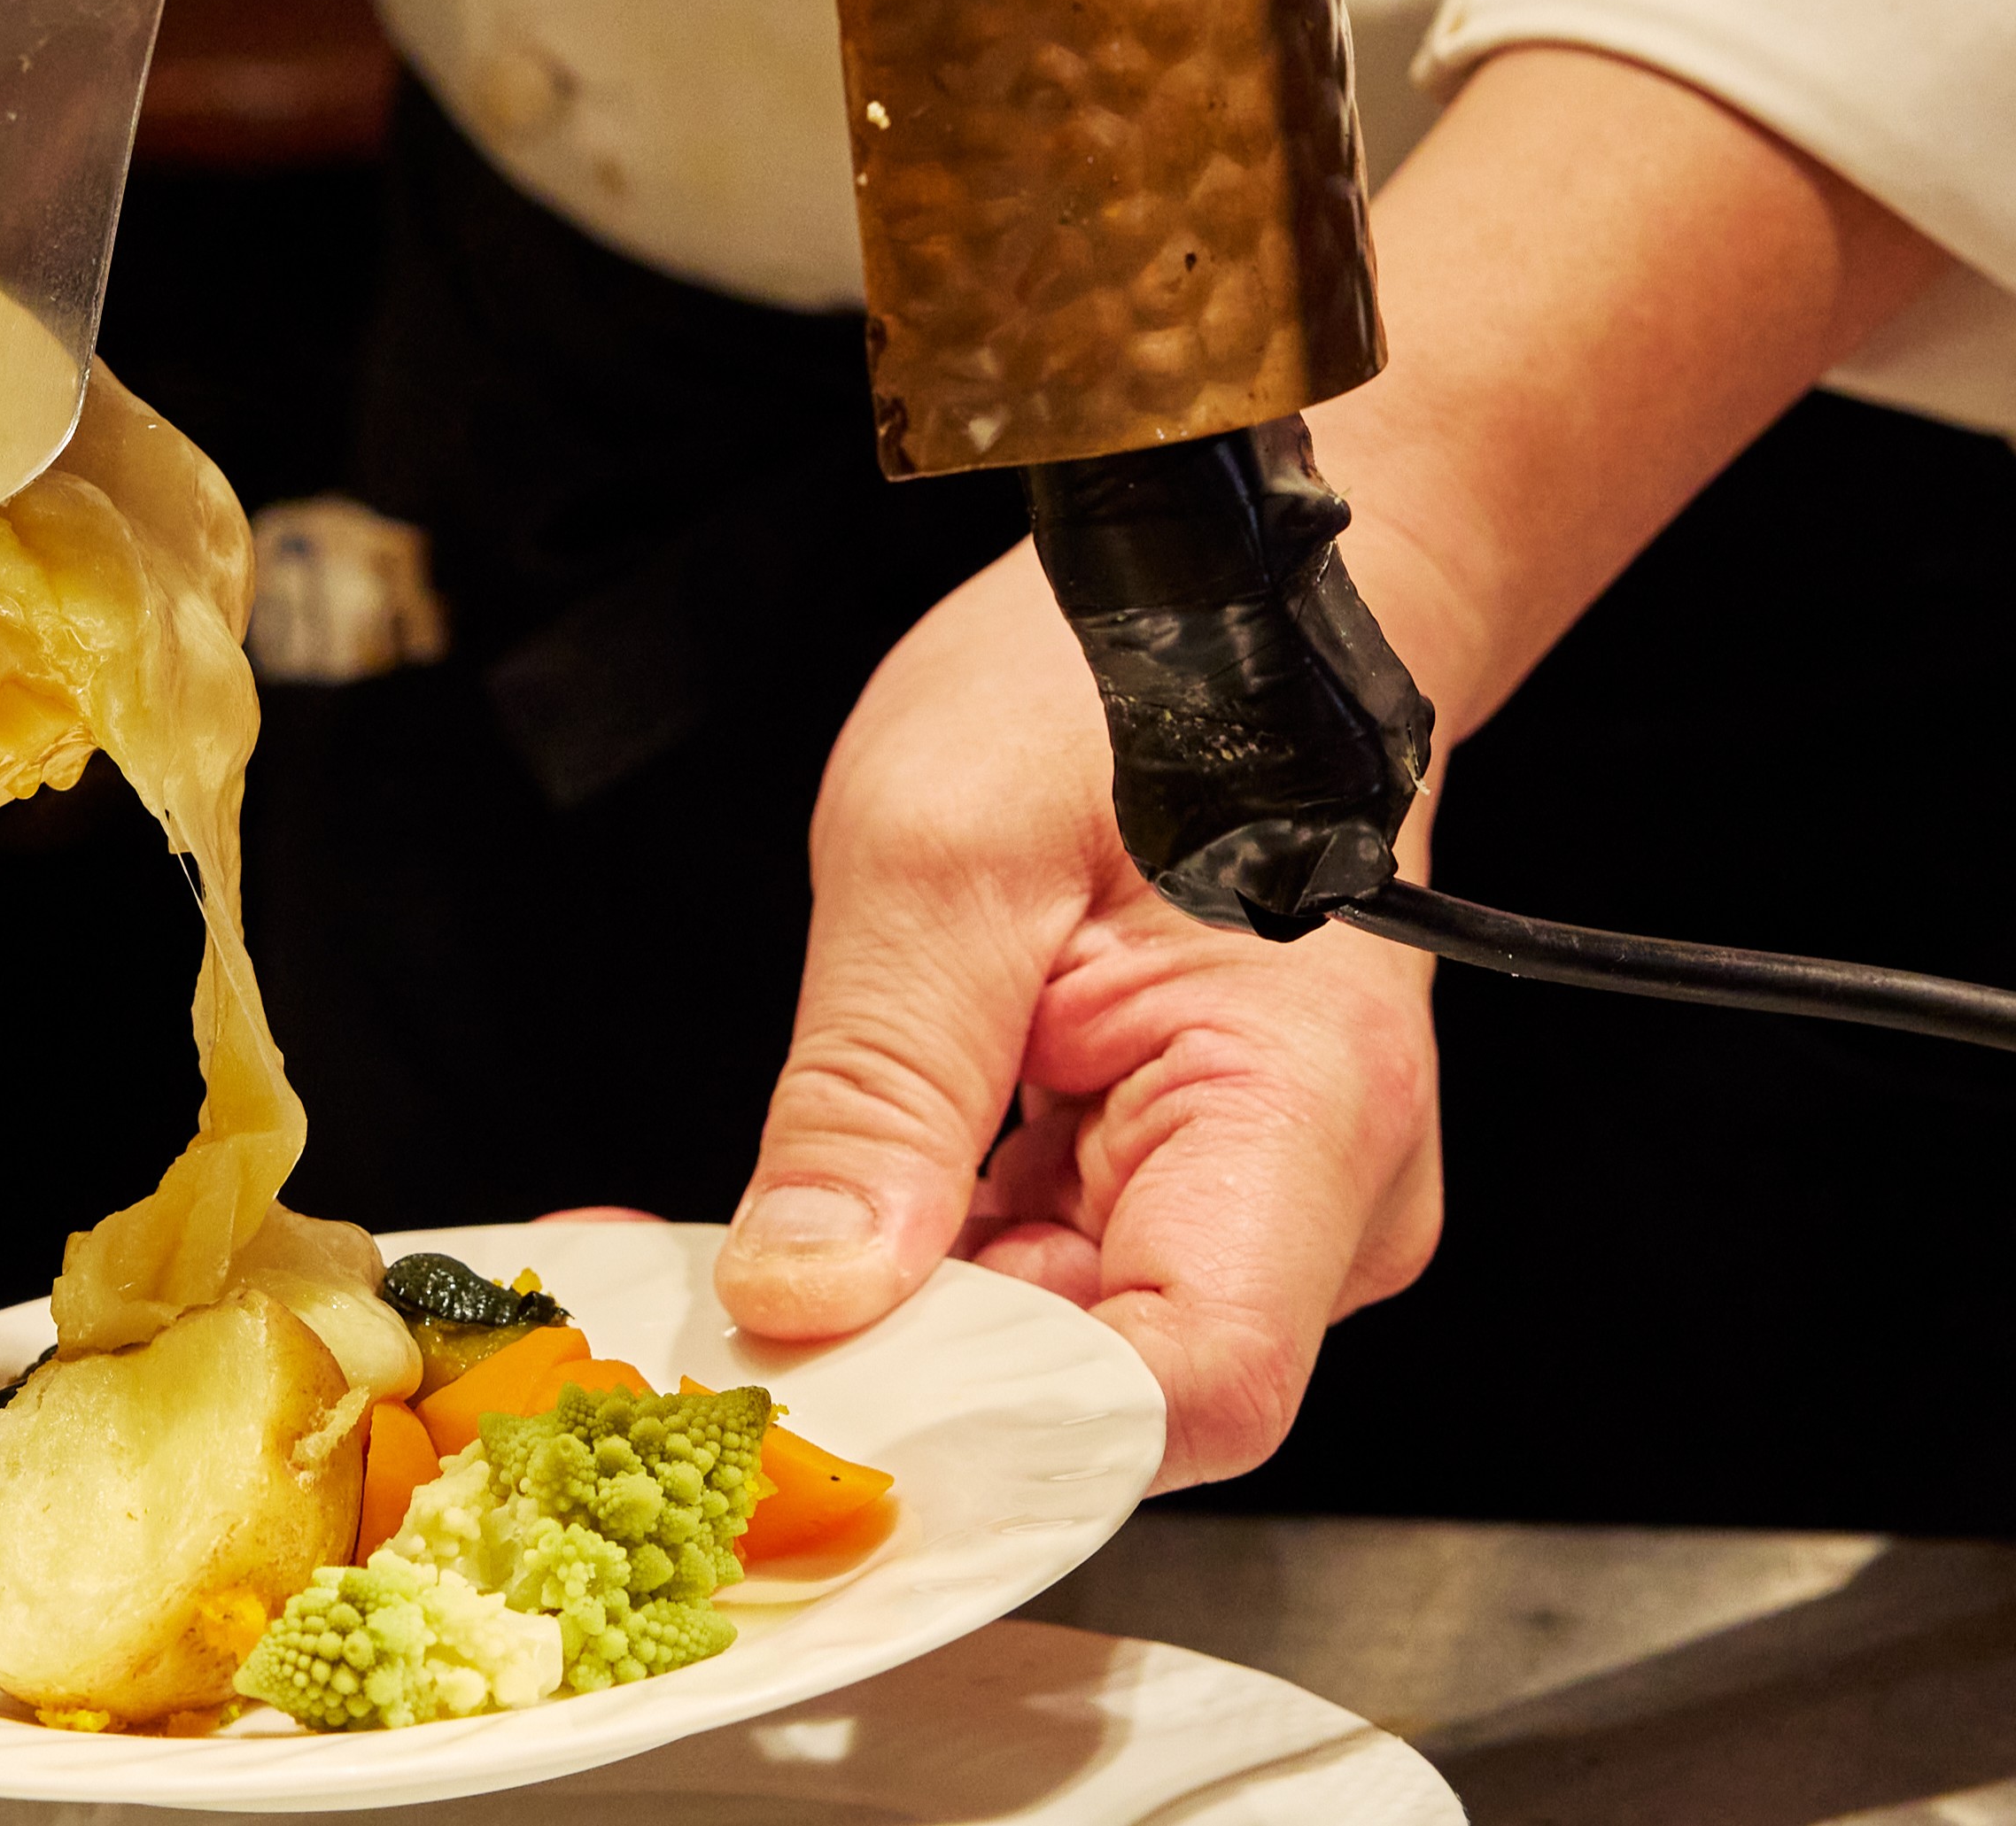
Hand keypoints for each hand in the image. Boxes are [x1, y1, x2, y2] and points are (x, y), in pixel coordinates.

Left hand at [716, 47, 1955, 1486]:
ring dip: (899, 1309)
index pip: (1185, 1386)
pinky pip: (1058, 1274)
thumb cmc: (1121, 674)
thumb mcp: (938, 848)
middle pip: (1102, 1388)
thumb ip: (874, 1092)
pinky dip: (931, 1259)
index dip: (989, 1422)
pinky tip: (822, 1212)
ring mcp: (1267, 1206)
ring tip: (726, 1250)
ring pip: (1062, 1345)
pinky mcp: (1195, 1185)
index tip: (805, 1387)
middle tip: (695, 1315)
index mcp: (1300, 1113)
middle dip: (899, 1366)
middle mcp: (1320, 1203)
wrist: (1225, 593)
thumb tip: (802, 1297)